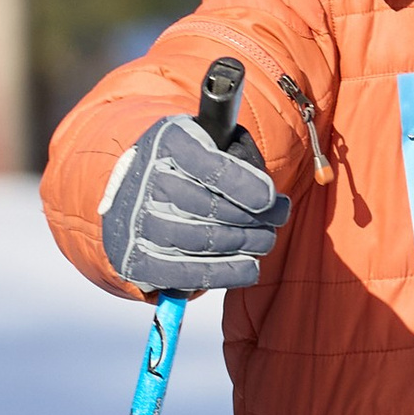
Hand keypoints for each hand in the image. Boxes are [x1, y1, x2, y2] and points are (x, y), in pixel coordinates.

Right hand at [98, 109, 290, 294]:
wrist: (136, 194)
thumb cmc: (189, 168)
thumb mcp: (212, 142)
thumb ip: (240, 155)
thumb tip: (267, 196)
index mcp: (169, 141)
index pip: (208, 165)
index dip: (242, 184)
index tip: (270, 198)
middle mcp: (146, 180)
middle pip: (209, 207)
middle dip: (253, 218)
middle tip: (277, 219)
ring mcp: (137, 222)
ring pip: (202, 240)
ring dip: (245, 243)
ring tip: (265, 240)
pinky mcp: (137, 260)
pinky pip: (187, 273)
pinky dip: (225, 273)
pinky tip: (249, 267)